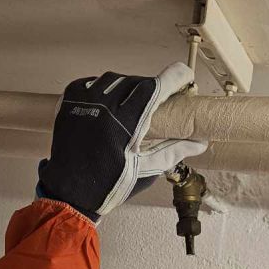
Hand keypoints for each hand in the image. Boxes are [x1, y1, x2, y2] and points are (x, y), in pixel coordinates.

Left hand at [37, 63, 207, 222]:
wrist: (70, 191)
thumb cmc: (107, 185)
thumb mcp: (145, 168)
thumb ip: (174, 150)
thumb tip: (199, 142)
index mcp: (126, 123)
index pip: (158, 86)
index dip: (176, 77)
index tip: (184, 78)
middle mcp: (104, 106)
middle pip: (139, 82)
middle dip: (153, 89)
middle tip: (157, 103)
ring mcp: (85, 101)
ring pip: (116, 79)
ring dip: (128, 88)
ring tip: (130, 108)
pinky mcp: (70, 100)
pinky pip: (93, 82)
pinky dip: (104, 89)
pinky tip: (108, 105)